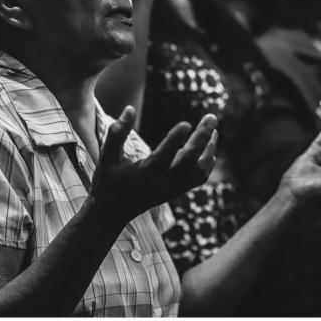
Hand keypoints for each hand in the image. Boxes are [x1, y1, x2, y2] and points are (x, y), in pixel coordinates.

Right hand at [90, 106, 217, 218]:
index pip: (164, 156)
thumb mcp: (106, 156)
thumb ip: (117, 133)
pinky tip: (210, 148)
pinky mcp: (176, 192)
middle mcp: (161, 183)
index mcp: (144, 174)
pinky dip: (207, 163)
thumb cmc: (108, 180)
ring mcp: (171, 189)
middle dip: (202, 138)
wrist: (112, 212)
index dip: (175, 139)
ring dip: (209, 149)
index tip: (186, 123)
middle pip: (188, 161)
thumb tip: (129, 108)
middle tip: (212, 117)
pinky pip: (198, 179)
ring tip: (214, 130)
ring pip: (198, 171)